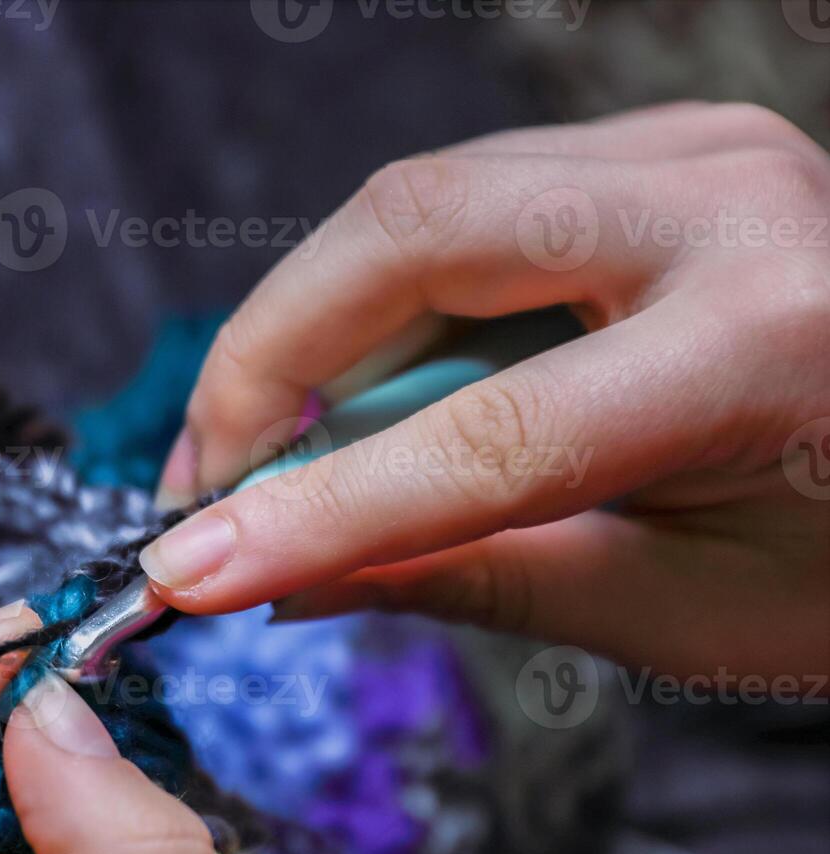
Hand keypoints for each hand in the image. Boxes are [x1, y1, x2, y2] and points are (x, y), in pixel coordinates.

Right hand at [143, 102, 829, 677]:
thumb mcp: (677, 607)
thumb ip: (471, 576)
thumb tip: (285, 576)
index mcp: (763, 346)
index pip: (484, 436)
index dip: (314, 511)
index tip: (188, 566)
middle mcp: (722, 205)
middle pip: (406, 232)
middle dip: (266, 359)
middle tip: (206, 482)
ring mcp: (687, 150)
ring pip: (412, 203)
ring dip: (305, 326)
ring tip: (260, 449)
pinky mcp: (653, 148)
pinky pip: (455, 205)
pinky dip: (373, 300)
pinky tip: (354, 388)